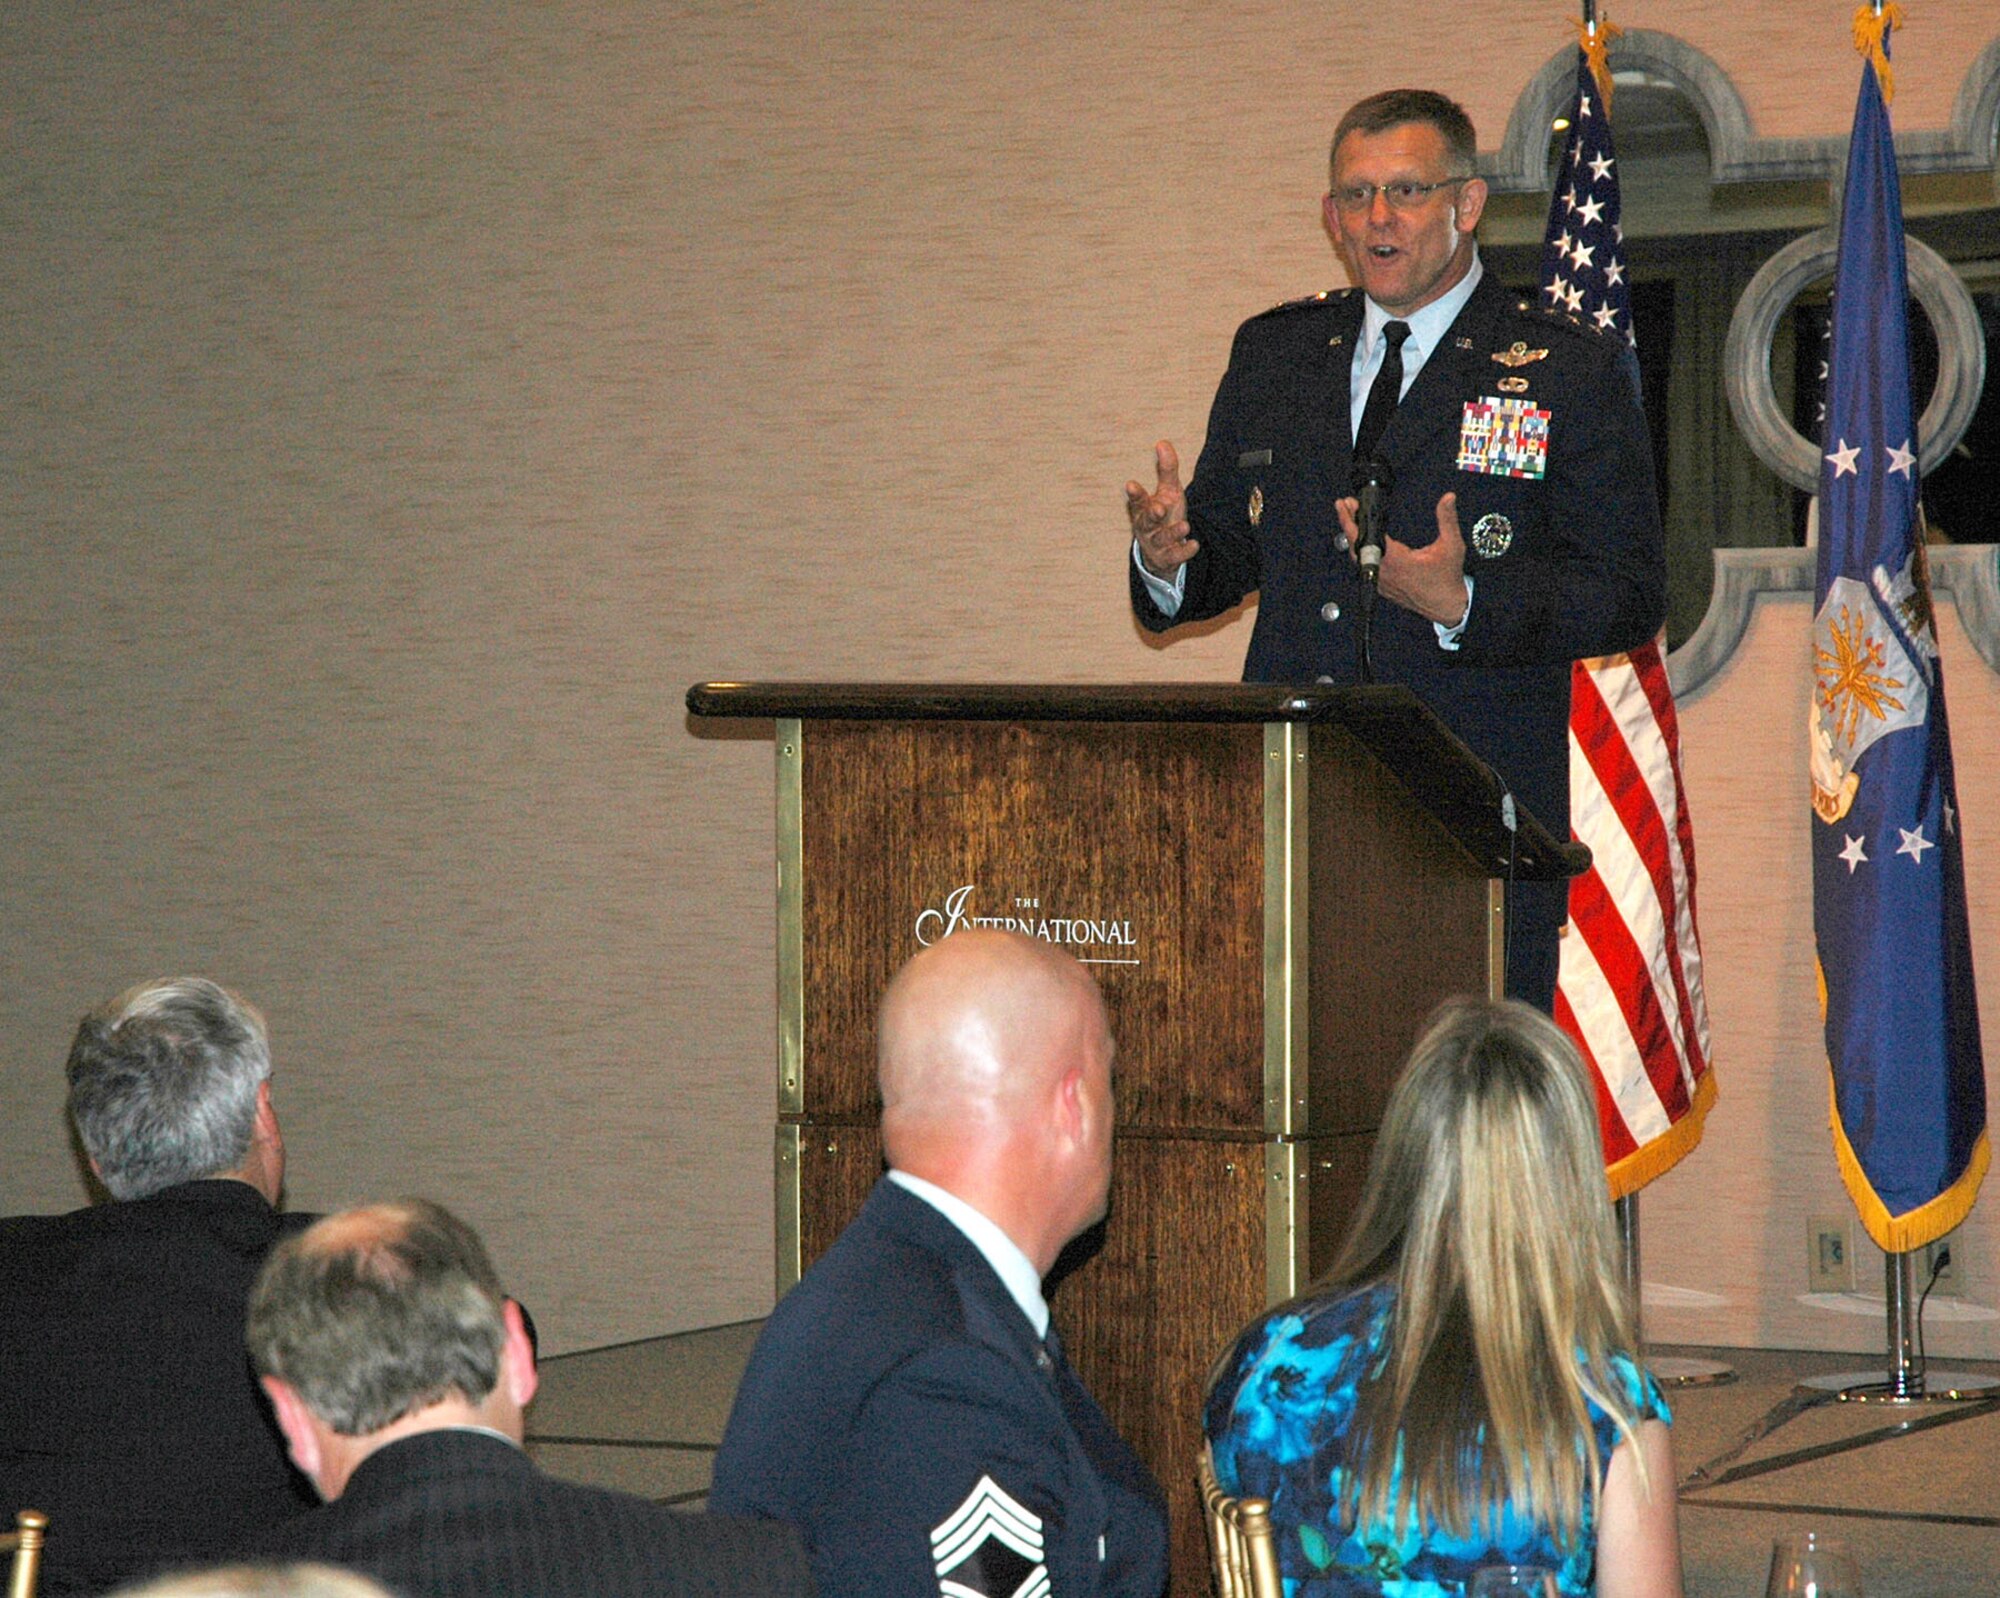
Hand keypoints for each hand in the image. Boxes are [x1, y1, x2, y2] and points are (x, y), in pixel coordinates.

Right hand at [1125, 441, 1197, 577]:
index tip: (1131, 485)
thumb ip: (1166, 469)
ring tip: (1185, 526)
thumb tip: (1162, 442)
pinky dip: (1184, 551)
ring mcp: (1156, 544)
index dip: (1135, 494)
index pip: (1138, 500)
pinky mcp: (1167, 558)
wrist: (1161, 552)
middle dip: (1152, 514)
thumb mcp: (1168, 491)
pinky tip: (1194, 545)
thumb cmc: (1163, 515)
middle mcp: (1147, 527)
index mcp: (1144, 509)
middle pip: (1146, 521)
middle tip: (1159, 509)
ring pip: (1162, 539)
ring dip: (1172, 532)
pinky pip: (1174, 556)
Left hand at [1334, 491, 1470, 626]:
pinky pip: (1364, 567)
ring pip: (1357, 558)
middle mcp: (1385, 572)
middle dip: (1348, 523)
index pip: (1367, 536)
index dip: (1353, 520)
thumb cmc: (1447, 580)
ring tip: (1351, 520)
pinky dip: (1359, 551)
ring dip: (1353, 537)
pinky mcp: (1382, 587)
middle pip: (1356, 545)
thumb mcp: (1452, 545)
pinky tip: (1360, 542)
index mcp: (1397, 561)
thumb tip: (1448, 499)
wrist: (1447, 605)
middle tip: (1346, 506)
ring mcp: (1381, 581)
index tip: (1347, 505)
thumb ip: (1447, 519)